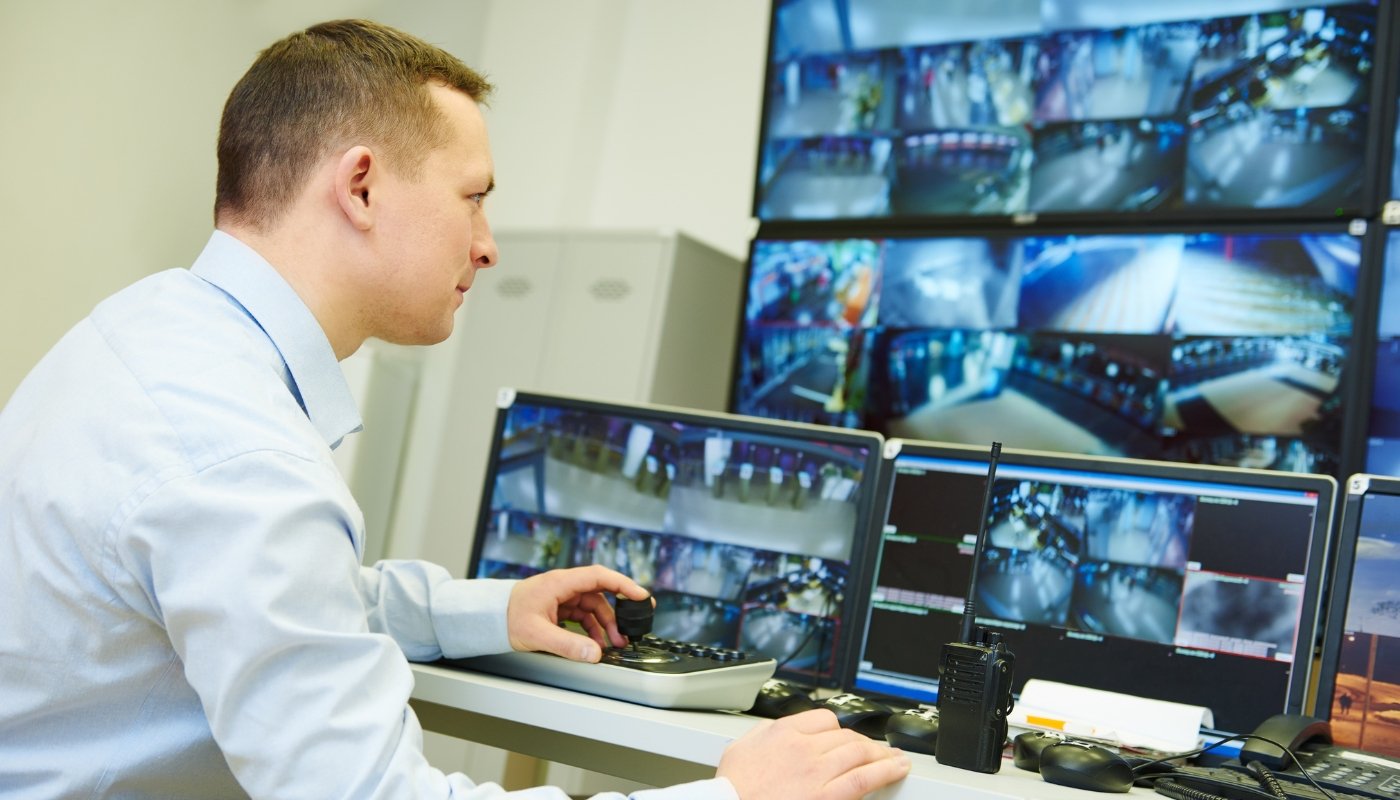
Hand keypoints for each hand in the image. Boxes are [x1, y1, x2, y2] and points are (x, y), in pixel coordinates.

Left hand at [507, 565, 649, 661]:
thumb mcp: (538, 634)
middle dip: (619, 610)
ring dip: (606, 625)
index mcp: (561, 583)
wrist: (489, 618)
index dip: (623, 584)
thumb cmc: (507, 617)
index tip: (641, 596)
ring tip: (615, 643)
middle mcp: (564, 586)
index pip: (599, 577)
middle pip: (600, 594)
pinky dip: (593, 629)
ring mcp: (562, 597)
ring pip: (593, 607)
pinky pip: (583, 616)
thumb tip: (595, 653)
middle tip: (636, 622)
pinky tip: (596, 644)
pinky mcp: (559, 608)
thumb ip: (568, 645)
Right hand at [717, 709, 910, 799]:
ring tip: (895, 758)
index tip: (844, 736)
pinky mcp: (827, 796)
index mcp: (783, 732)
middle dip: (865, 742)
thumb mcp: (741, 747)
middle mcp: (804, 747)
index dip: (838, 727)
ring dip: (882, 754)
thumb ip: (764, 733)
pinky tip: (897, 769)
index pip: (824, 718)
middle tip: (877, 748)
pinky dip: (886, 771)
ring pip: (860, 753)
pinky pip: (864, 778)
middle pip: (846, 735)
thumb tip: (776, 730)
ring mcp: (818, 771)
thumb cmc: (733, 787)